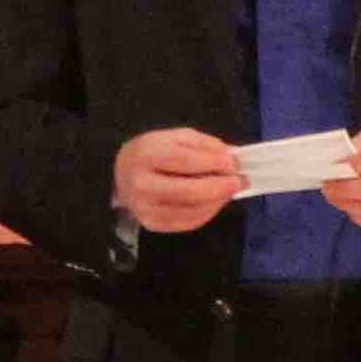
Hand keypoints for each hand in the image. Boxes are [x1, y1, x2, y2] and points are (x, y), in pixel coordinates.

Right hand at [113, 126, 243, 234]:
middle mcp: (143, 185)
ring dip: (218, 201)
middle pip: (190, 192)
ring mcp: (146, 209)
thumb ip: (204, 144)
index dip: (214, 163)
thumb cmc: (152, 152)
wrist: (120, 174)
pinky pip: (188, 223)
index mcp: (147, 155)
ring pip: (192, 210)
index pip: (185, 161)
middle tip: (240, 181)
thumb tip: (232, 156)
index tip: (234, 163)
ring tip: (230, 190)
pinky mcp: (152, 224)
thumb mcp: (175, 137)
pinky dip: (208, 212)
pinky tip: (216, 201)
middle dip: (221, 187)